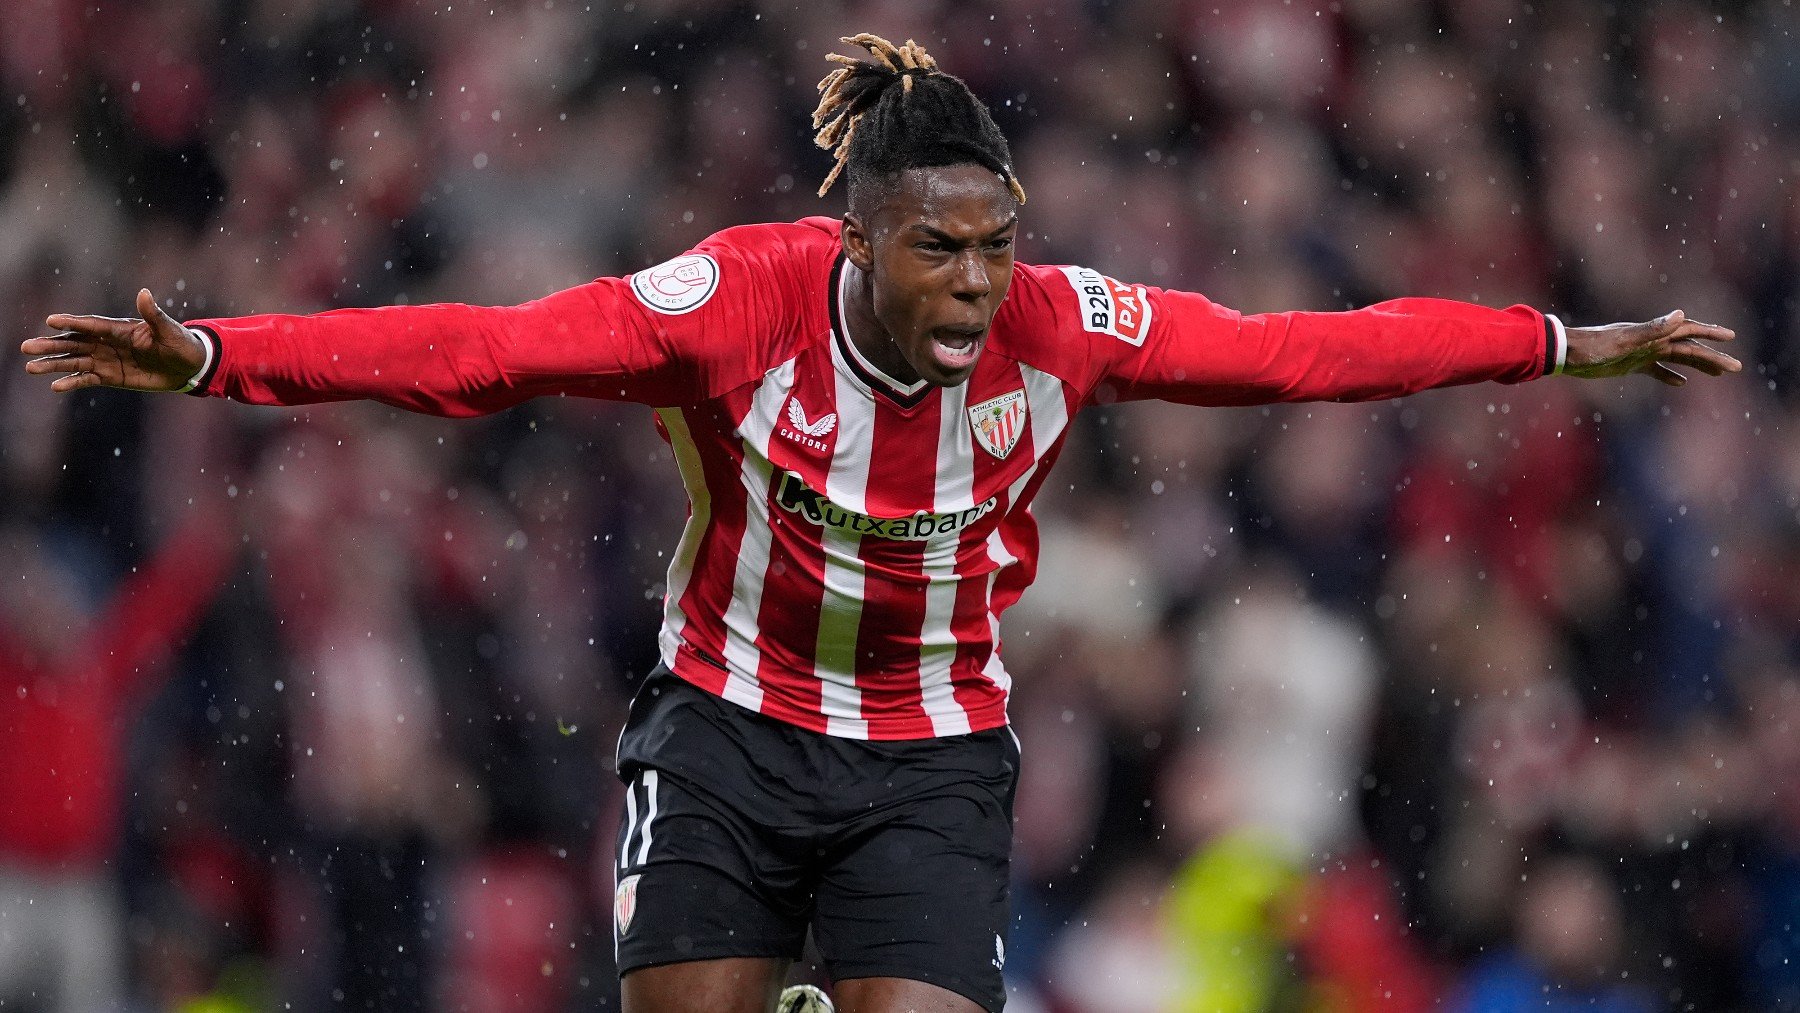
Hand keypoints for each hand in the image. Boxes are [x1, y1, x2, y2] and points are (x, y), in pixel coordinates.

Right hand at [21, 288, 207, 392]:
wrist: (189, 366)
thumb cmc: (180, 343)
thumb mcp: (169, 330)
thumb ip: (153, 314)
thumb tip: (143, 293)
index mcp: (119, 329)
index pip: (91, 324)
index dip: (72, 322)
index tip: (50, 321)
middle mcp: (107, 343)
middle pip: (74, 343)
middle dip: (51, 345)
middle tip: (26, 347)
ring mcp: (106, 360)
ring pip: (74, 361)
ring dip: (53, 364)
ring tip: (31, 367)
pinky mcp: (110, 377)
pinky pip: (87, 379)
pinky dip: (72, 382)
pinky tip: (55, 386)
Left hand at [1562, 310, 1739, 386]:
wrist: (1567, 353)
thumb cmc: (1594, 347)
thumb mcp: (1625, 340)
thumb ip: (1652, 329)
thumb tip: (1681, 314)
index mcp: (1654, 333)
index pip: (1689, 331)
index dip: (1710, 333)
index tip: (1731, 337)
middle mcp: (1652, 341)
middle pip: (1689, 348)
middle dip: (1712, 357)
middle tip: (1735, 367)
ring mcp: (1642, 353)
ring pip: (1677, 358)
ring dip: (1698, 365)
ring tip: (1719, 374)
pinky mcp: (1631, 365)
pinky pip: (1656, 370)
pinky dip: (1670, 376)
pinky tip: (1682, 383)